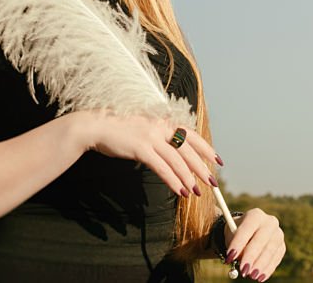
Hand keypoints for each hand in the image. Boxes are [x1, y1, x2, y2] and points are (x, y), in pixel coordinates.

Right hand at [68, 109, 220, 197]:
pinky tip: (180, 191)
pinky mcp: (141, 148)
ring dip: (188, 178)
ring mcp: (151, 136)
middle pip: (188, 149)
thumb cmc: (118, 130)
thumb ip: (158, 137)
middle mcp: (160, 126)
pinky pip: (162, 168)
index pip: (191, 135)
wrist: (95, 126)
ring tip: (196, 192)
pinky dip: (173, 181)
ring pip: (177, 160)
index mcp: (163, 121)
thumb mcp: (143, 129)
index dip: (206, 148)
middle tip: (212, 183)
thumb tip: (172, 152)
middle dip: (202, 168)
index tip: (217, 160)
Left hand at [224, 208, 284, 280]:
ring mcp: (278, 234)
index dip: (238, 243)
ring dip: (260, 265)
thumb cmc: (237, 233)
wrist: (249, 233)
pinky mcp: (282, 246)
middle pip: (261, 240)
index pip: (247, 228)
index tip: (230, 257)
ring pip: (270, 250)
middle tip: (243, 270)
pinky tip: (260, 277)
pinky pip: (276, 258)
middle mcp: (270, 222)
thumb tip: (240, 259)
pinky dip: (268, 269)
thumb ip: (235, 245)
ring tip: (252, 275)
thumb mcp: (232, 236)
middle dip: (251, 256)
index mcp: (255, 215)